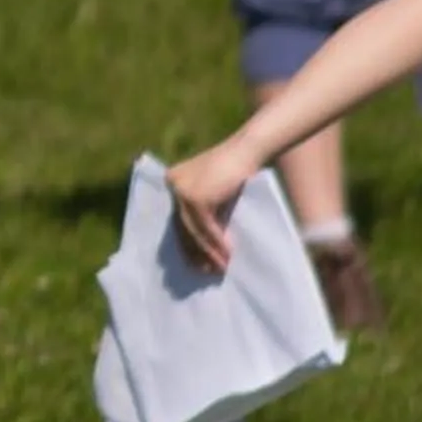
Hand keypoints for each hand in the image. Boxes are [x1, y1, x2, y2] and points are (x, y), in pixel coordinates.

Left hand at [165, 141, 262, 274]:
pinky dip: (217, 243)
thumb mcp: (215, 191)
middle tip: (205, 272)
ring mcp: (182, 190)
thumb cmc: (237, 170)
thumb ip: (206, 210)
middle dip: (194, 251)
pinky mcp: (196, 197)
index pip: (177, 217)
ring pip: (193, 230)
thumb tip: (204, 244)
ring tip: (219, 268)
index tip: (195, 263)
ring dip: (208, 251)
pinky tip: (227, 255)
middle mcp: (173, 184)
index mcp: (174, 180)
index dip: (186, 242)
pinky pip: (206, 227)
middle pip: (182, 226)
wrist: (248, 150)